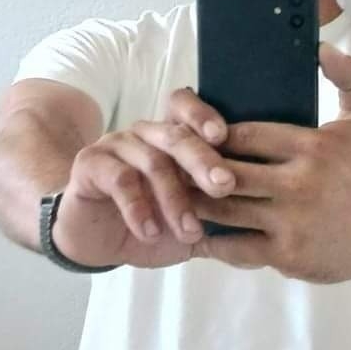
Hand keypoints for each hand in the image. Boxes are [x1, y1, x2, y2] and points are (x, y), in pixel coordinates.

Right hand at [51, 88, 236, 268]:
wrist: (97, 243)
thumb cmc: (151, 226)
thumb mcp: (190, 226)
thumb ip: (219, 221)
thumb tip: (261, 230)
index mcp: (169, 138)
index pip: (185, 107)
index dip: (204, 115)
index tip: (224, 136)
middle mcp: (144, 134)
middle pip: (176, 135)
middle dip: (203, 161)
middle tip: (224, 186)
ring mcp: (115, 146)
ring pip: (152, 161)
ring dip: (174, 199)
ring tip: (190, 230)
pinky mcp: (89, 165)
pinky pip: (119, 180)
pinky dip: (138, 208)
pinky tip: (150, 231)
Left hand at [192, 44, 350, 282]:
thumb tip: (321, 47)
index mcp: (313, 147)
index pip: (245, 135)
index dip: (213, 136)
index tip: (197, 136)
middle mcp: (300, 184)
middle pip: (226, 172)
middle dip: (195, 168)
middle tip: (174, 164)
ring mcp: (292, 222)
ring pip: (225, 209)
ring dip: (195, 202)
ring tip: (176, 194)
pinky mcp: (287, 255)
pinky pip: (236, 247)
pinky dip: (213, 240)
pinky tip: (199, 231)